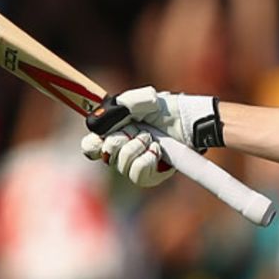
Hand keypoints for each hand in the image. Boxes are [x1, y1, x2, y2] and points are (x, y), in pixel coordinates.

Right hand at [79, 86, 222, 185]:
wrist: (188, 121)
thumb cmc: (165, 109)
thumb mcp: (139, 101)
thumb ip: (116, 108)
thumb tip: (93, 124)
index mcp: (113, 134)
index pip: (90, 148)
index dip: (93, 144)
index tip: (102, 137)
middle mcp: (121, 152)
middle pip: (106, 154)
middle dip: (121, 139)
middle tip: (139, 130)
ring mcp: (135, 166)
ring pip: (121, 165)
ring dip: (137, 147)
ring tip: (151, 138)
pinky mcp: (150, 177)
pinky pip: (137, 174)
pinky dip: (147, 159)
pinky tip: (157, 150)